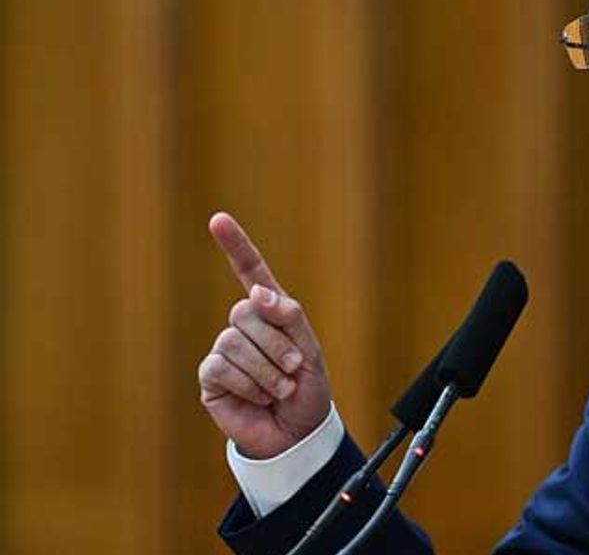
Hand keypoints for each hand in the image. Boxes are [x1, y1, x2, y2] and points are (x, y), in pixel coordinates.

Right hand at [198, 212, 332, 458]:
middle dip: (275, 342)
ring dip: (265, 369)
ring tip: (280, 388)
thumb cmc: (307, 391)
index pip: (251, 272)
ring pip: (234, 340)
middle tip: (293, 369)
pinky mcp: (211, 377)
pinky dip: (248, 385)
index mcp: (271, 313)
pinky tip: (258, 398)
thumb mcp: (310, 349)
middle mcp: (244, 326)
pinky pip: (221, 367)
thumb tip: (257, 294)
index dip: (236, 246)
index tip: (218, 219)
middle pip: (246, 311)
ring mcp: (225, 350)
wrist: (297, 434)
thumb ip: (289, 318)